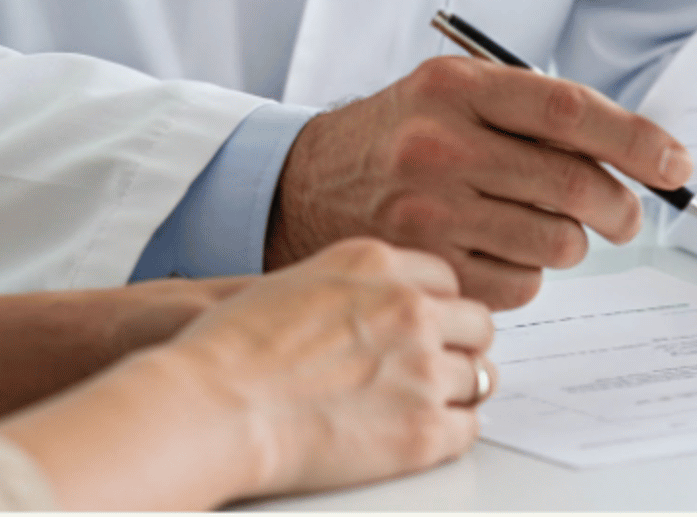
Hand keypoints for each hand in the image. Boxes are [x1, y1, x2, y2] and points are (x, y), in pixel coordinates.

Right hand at [0, 241, 490, 507]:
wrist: (218, 403)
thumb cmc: (236, 347)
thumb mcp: (301, 280)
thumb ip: (356, 287)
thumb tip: (381, 311)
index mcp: (379, 263)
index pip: (447, 278)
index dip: (438, 307)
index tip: (433, 325)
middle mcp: (410, 307)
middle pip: (476, 323)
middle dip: (459, 345)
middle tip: (436, 366)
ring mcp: (422, 367)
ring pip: (478, 377)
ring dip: (454, 390)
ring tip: (418, 404)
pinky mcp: (423, 430)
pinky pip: (468, 428)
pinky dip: (449, 433)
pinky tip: (418, 433)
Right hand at [265, 54, 693, 307]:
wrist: (303, 183)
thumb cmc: (397, 134)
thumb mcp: (450, 91)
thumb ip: (528, 109)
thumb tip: (632, 150)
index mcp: (456, 88)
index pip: (567, 110)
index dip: (633, 139)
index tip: (675, 162)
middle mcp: (442, 146)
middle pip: (573, 184)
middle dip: (619, 205)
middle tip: (624, 212)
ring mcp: (433, 212)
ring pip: (556, 242)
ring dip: (569, 240)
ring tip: (541, 223)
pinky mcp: (429, 268)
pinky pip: (522, 284)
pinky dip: (528, 272)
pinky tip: (497, 247)